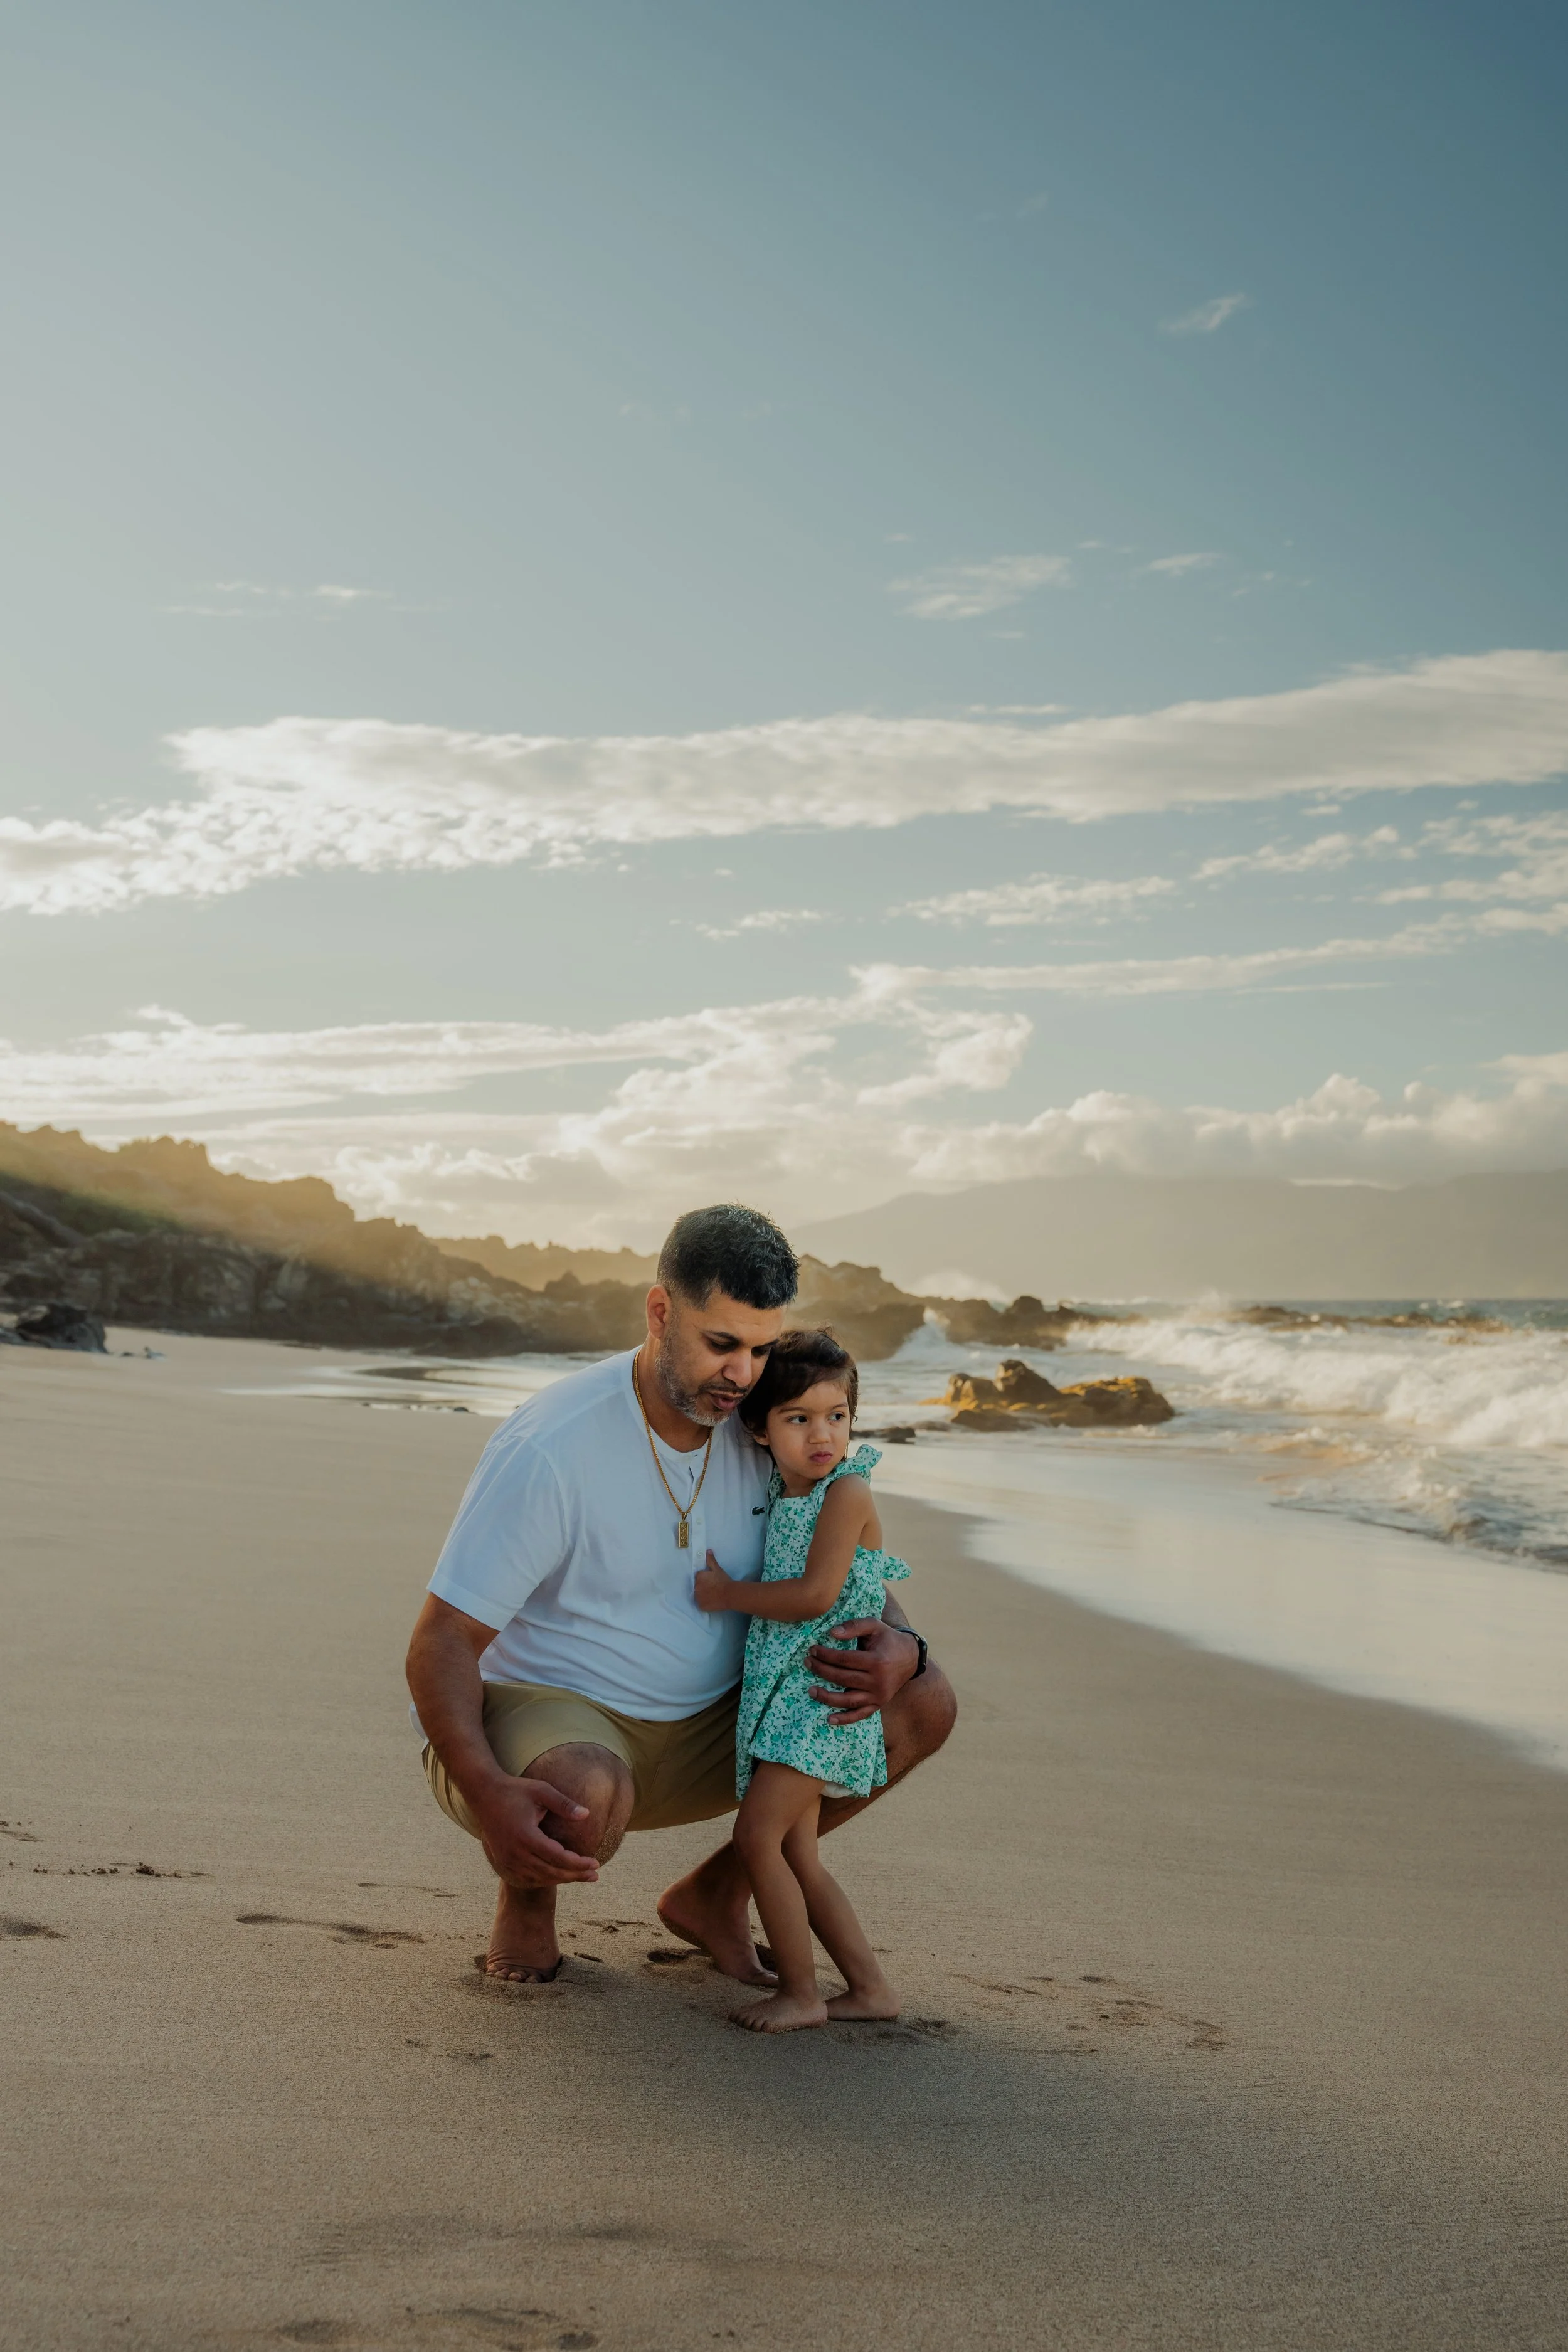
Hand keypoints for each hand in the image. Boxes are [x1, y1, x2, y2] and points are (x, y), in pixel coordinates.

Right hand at [472, 1775, 599, 1887]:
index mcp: (526, 1836)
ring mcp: (507, 1860)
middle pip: (551, 1873)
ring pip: (539, 1878)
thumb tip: (587, 1814)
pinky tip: (556, 1876)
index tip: (596, 1863)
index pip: (558, 1858)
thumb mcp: (541, 1791)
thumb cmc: (515, 1790)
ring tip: (580, 1876)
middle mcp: (515, 1853)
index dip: (579, 1863)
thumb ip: (564, 1804)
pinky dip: (543, 1880)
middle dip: (575, 1876)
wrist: (483, 1794)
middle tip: (594, 1876)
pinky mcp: (502, 1861)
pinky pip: (526, 1878)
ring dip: (561, 1879)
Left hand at [693, 1549, 733, 1612]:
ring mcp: (698, 1597)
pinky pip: (701, 1603)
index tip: (711, 1580)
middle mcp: (695, 1587)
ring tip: (712, 1594)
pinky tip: (711, 1601)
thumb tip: (708, 1551)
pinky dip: (704, 1602)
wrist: (729, 1594)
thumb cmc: (724, 1580)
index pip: (698, 1576)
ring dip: (702, 1594)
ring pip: (698, 1595)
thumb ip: (711, 1560)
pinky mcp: (701, 1606)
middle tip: (712, 1587)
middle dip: (702, 1586)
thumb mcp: (717, 1569)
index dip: (705, 1578)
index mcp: (699, 1577)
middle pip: (697, 1586)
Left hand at [808, 1618, 920, 1727]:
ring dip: (827, 1697)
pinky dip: (845, 1719)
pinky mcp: (879, 1704)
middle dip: (822, 1671)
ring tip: (811, 1690)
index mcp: (876, 1661)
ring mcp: (878, 1695)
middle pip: (843, 1678)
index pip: (844, 1660)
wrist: (911, 1657)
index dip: (826, 1655)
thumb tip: (832, 1633)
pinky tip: (829, 1719)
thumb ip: (854, 1626)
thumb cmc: (889, 1639)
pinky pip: (860, 1714)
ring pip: (848, 1700)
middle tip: (807, 1663)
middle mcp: (877, 1681)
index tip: (812, 1650)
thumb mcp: (875, 1626)